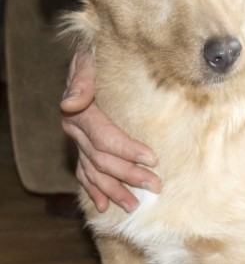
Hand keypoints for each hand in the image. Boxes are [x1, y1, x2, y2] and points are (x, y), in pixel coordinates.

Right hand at [61, 49, 161, 212]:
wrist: (89, 59)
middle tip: (155, 186)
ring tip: (133, 205)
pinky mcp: (81, 148)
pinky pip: (83, 174)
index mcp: (81, 113)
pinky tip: (105, 205)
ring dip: (114, 190)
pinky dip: (93, 190)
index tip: (152, 159)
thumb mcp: (88, 59)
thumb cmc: (96, 57)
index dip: (127, 150)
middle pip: (102, 159)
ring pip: (94, 172)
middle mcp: (76, 131)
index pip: (104, 137)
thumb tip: (70, 103)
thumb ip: (82, 79)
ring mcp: (77, 142)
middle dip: (129, 175)